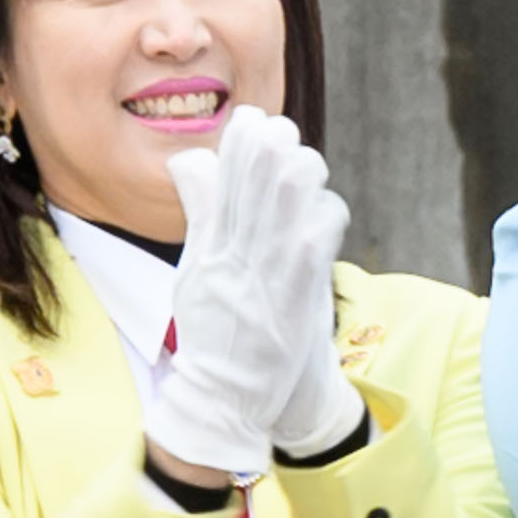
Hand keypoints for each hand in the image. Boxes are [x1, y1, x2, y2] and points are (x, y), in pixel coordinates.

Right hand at [153, 110, 355, 488]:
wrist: (227, 396)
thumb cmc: (219, 333)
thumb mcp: (196, 268)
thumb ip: (200, 214)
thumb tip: (192, 160)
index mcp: (207, 244)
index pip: (219, 175)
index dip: (242, 142)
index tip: (256, 121)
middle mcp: (231, 252)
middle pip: (252, 176)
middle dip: (273, 145)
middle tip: (285, 132)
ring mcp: (262, 270)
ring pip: (285, 197)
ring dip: (302, 174)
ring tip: (308, 170)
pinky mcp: (294, 292)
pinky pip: (314, 236)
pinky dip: (324, 217)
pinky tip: (325, 217)